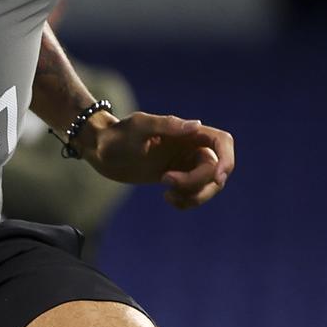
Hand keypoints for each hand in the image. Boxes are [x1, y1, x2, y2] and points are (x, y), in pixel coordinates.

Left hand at [83, 112, 235, 207]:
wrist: (100, 149)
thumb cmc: (116, 135)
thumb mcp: (138, 127)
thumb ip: (167, 125)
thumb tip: (197, 126)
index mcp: (187, 132)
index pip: (222, 142)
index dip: (226, 160)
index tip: (216, 178)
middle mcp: (190, 147)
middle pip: (216, 169)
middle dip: (197, 183)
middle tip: (165, 182)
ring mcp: (184, 163)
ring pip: (208, 185)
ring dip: (193, 195)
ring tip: (166, 193)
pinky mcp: (176, 178)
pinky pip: (193, 194)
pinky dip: (186, 202)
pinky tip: (167, 198)